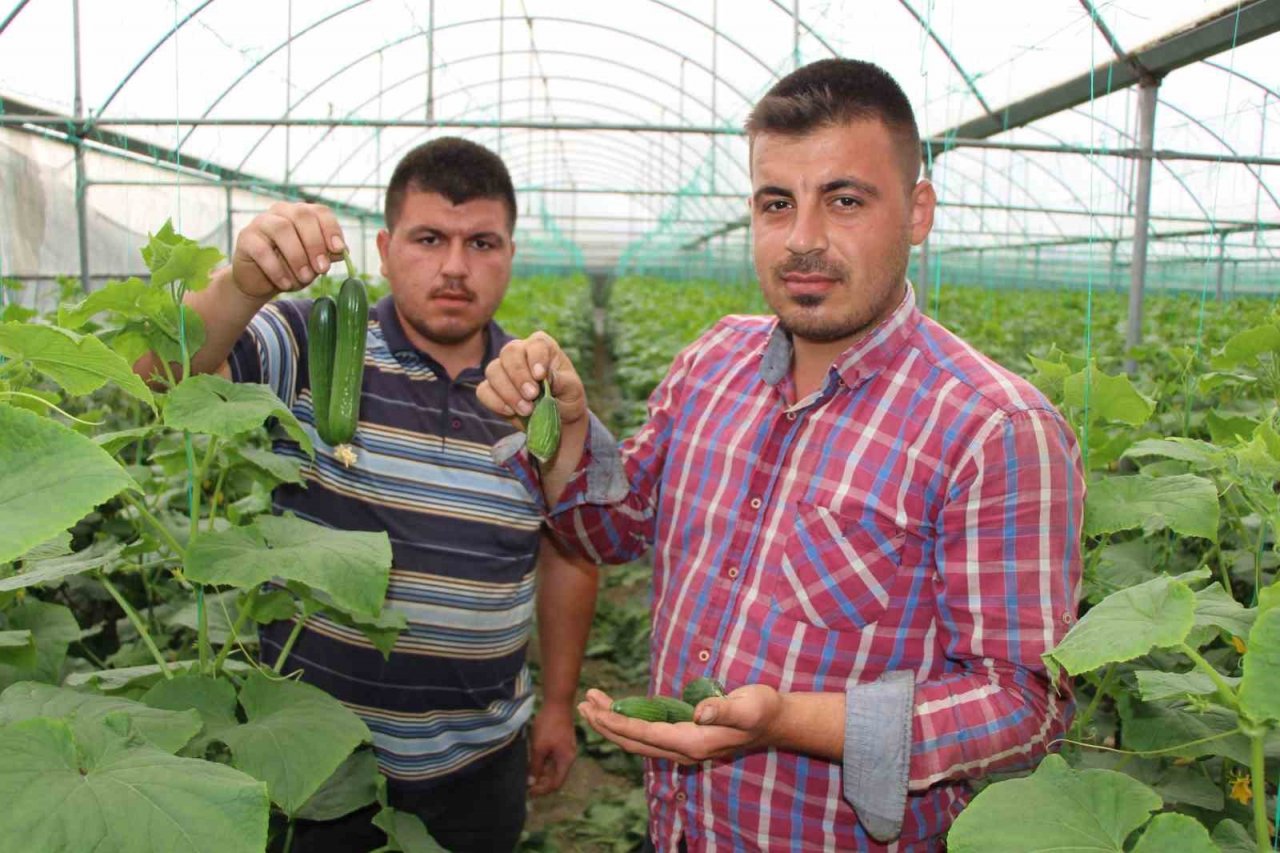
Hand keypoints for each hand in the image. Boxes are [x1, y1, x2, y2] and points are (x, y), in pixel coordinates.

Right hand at [231, 202, 346, 297]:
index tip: (339, 249)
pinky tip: (285, 283)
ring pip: (281, 229)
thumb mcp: (314, 262)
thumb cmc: (292, 267)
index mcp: (302, 213)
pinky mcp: (245, 238)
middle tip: (322, 269)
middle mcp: (282, 212)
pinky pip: (262, 250)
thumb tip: (343, 251)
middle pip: (302, 216)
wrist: (261, 282)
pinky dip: (276, 269)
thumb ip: (327, 254)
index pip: (320, 212)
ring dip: (297, 256)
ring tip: (305, 278)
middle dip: (315, 244)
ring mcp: (261, 222)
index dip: (331, 228)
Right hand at [479, 331, 587, 426]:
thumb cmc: (567, 396)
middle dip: (519, 376)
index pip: (535, 344)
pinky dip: (495, 402)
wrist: (558, 418)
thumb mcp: (573, 389)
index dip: (535, 358)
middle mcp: (520, 352)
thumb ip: (560, 380)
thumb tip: (544, 376)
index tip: (540, 376)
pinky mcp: (492, 389)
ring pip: (493, 371)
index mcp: (541, 346)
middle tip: (531, 395)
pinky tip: (511, 412)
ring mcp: (503, 369)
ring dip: (508, 392)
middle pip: (509, 353)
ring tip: (526, 410)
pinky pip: (484, 391)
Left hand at [528, 701, 577, 795]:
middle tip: (526, 784)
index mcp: (565, 761)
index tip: (529, 791)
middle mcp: (568, 757)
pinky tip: (532, 760)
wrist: (557, 703)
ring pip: (553, 767)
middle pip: (555, 777)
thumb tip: (531, 783)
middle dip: (541, 782)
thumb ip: (535, 766)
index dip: (542, 790)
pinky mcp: (562, 742)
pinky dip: (543, 762)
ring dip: (541, 771)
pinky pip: (553, 758)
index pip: (556, 784)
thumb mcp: (539, 748)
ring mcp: (566, 749)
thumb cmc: (549, 725)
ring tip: (527, 772)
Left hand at [576, 685, 785, 764]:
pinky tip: (619, 710)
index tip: (597, 711)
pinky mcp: (685, 737)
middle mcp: (684, 749)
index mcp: (693, 742)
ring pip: (638, 739)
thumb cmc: (763, 710)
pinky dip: (629, 722)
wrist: (776, 721)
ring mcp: (683, 745)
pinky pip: (648, 734)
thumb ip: (724, 710)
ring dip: (613, 723)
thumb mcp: (748, 707)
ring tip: (591, 703)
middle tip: (583, 704)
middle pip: (634, 742)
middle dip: (606, 724)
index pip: (646, 735)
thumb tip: (701, 712)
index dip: (619, 723)